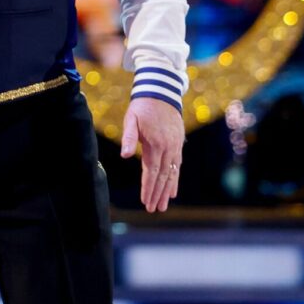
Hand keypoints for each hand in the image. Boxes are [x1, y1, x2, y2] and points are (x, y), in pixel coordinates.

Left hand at [120, 97, 184, 212]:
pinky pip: (178, 166)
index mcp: (155, 144)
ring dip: (167, 190)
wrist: (161, 93)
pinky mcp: (178, 144)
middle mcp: (168, 148)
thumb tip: (125, 155)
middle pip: (163, 176)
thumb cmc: (141, 108)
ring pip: (172, 173)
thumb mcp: (131, 120)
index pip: (151, 172)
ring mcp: (175, 147)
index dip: (148, 187)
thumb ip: (128, 138)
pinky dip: (175, 179)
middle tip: (154, 210)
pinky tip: (173, 190)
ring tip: (164, 206)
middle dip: (158, 194)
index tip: (145, 201)